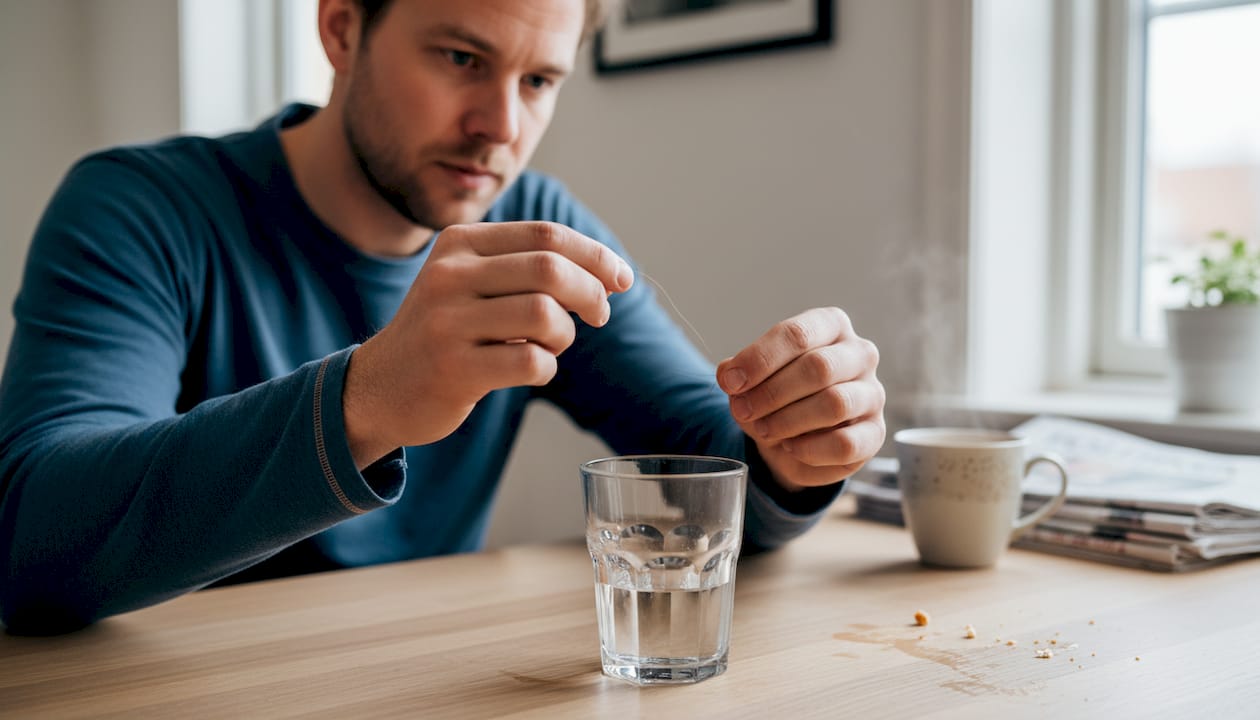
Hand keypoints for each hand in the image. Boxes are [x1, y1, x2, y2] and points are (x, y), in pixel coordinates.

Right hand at [343, 221, 632, 467]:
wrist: (380, 387)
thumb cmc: (447, 332)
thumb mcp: (472, 282)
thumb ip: (529, 267)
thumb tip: (610, 273)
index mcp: (459, 243)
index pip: (546, 235)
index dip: (595, 256)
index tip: (621, 279)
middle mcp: (448, 275)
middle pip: (550, 269)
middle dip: (591, 292)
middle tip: (599, 315)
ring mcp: (447, 323)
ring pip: (545, 314)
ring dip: (565, 334)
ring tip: (551, 345)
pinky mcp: (453, 369)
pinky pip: (531, 363)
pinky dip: (547, 367)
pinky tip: (531, 369)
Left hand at [716, 307, 884, 490]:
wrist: (794, 438)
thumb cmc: (776, 396)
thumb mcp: (751, 380)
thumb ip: (738, 373)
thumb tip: (729, 374)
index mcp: (830, 326)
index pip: (798, 334)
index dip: (760, 359)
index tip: (731, 382)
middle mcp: (859, 354)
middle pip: (818, 367)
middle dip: (772, 392)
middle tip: (743, 410)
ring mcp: (872, 394)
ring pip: (835, 403)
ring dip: (788, 420)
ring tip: (763, 429)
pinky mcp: (875, 434)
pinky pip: (845, 443)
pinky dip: (809, 449)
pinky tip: (790, 447)